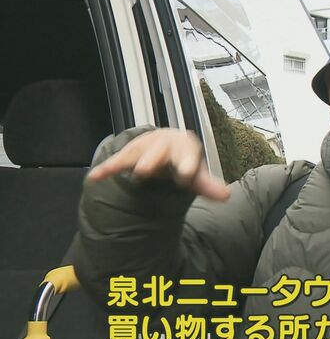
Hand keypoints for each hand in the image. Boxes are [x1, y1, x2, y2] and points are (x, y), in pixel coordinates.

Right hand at [87, 129, 230, 200]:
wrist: (166, 145)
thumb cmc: (182, 161)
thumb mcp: (195, 174)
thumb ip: (208, 185)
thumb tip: (226, 195)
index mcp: (184, 145)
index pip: (187, 152)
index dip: (187, 162)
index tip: (187, 174)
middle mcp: (164, 143)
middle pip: (159, 149)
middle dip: (153, 159)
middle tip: (146, 170)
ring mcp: (145, 147)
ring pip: (137, 152)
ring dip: (130, 161)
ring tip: (130, 172)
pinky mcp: (128, 155)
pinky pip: (116, 161)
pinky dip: (106, 168)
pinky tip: (94, 178)